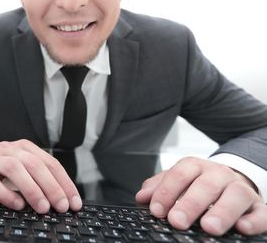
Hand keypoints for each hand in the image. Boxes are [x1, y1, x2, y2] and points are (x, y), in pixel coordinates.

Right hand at [0, 139, 81, 213]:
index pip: (50, 163)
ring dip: (32, 189)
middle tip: (61, 206)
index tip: (73, 202)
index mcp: (25, 148)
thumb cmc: (1, 169)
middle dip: (51, 187)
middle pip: (34, 164)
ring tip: (42, 207)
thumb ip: (39, 179)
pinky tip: (17, 205)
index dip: (64, 183)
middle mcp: (10, 150)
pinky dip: (7, 194)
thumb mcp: (22, 168)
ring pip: (14, 169)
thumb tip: (62, 200)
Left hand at [136, 156, 266, 235]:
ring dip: (222, 212)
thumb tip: (142, 197)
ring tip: (208, 227)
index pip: (180, 174)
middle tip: (177, 221)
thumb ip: (159, 187)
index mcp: (197, 167)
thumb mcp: (179, 182)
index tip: (157, 210)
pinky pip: (261, 212)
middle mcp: (220, 175)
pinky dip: (254, 220)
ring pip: (235, 196)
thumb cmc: (202, 185)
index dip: (166, 191)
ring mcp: (241, 189)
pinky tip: (242, 228)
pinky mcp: (259, 207)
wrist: (235, 183)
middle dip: (190, 204)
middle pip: (206, 185)